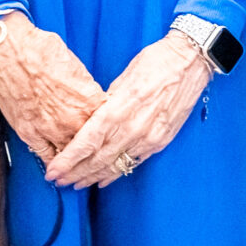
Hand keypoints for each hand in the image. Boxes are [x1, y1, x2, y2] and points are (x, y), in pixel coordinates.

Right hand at [0, 13, 107, 163]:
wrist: (10, 50)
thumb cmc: (43, 50)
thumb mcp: (77, 67)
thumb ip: (87, 90)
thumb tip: (92, 99)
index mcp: (88, 100)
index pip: (108, 124)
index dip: (110, 128)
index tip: (111, 132)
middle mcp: (71, 119)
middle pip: (92, 144)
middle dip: (97, 149)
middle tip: (101, 153)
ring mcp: (50, 129)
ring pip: (71, 155)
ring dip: (78, 161)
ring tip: (84, 166)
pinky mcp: (29, 133)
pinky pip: (46, 156)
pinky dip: (55, 164)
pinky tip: (60, 168)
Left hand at [45, 27, 213, 188]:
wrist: (191, 61)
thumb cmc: (156, 61)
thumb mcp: (124, 76)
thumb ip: (107, 102)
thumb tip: (92, 119)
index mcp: (120, 108)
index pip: (88, 141)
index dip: (69, 159)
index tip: (54, 170)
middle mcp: (134, 127)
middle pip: (98, 158)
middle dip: (76, 172)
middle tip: (58, 181)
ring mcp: (149, 136)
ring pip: (116, 164)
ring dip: (93, 176)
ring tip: (76, 184)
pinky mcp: (161, 140)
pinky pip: (135, 161)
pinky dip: (117, 172)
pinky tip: (104, 179)